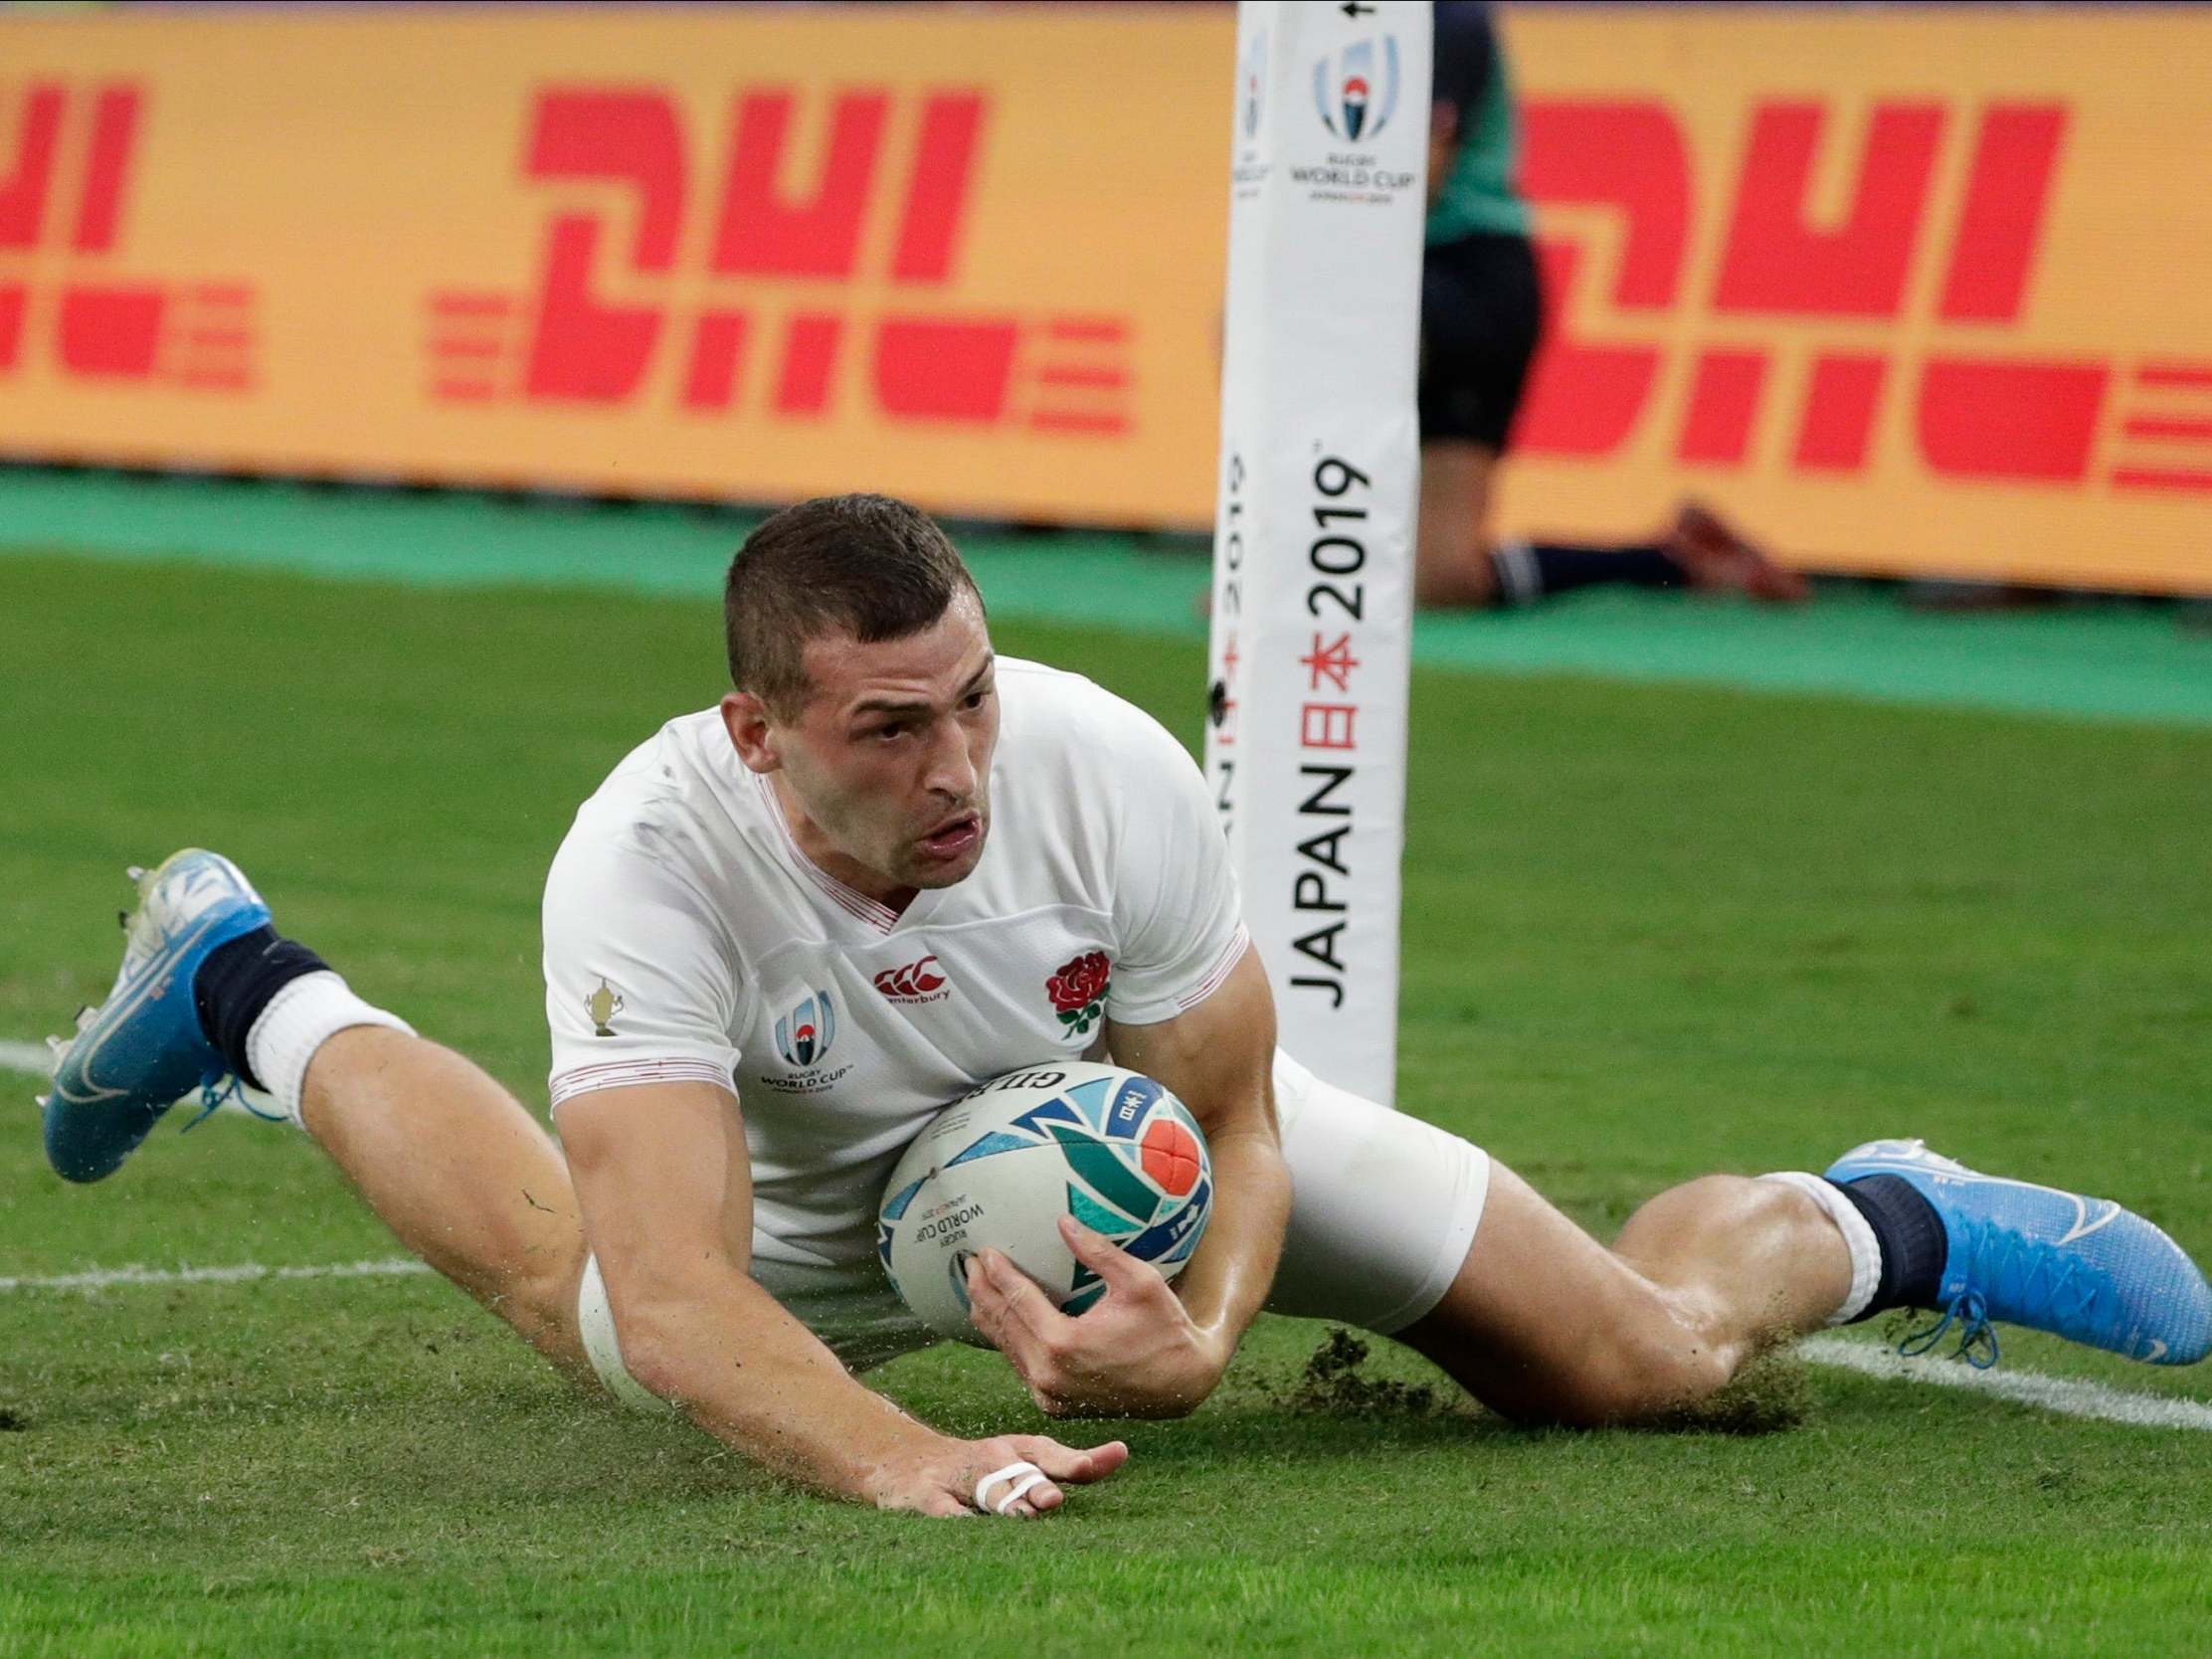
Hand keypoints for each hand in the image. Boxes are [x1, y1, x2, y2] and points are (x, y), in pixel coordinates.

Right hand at [867, 1430, 1129, 1518]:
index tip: (1096, 1463)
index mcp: (1017, 1450)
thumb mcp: (1024, 1460)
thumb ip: (1068, 1463)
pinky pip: (943, 1511)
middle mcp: (990, 1459)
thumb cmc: (984, 1468)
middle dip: (1035, 1486)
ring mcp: (957, 1476)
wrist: (908, 1464)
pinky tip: (968, 1528)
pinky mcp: (926, 1497)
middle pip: (1017, 1472)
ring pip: (984, 1491)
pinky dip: (956, 1520)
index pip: (1047, 1453)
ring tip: (1023, 1517)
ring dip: (1004, 1502)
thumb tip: (1122, 1452)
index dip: (1071, 1460)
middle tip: (1054, 1500)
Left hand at [967, 1216, 1231, 1418]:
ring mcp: (1049, 1393)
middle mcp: (1048, 1373)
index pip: (1017, 1300)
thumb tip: (1063, 1221)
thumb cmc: (1165, 1329)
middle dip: (982, 1292)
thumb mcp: (1138, 1282)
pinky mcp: (1054, 1403)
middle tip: (969, 1264)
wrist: (1182, 1384)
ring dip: (990, 1317)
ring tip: (976, 1289)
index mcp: (1063, 1343)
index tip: (983, 1251)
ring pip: (1007, 1349)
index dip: (997, 1273)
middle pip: (1003, 1324)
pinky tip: (1002, 1322)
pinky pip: (1021, 1366)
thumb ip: (1097, 1252)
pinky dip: (1008, 1341)